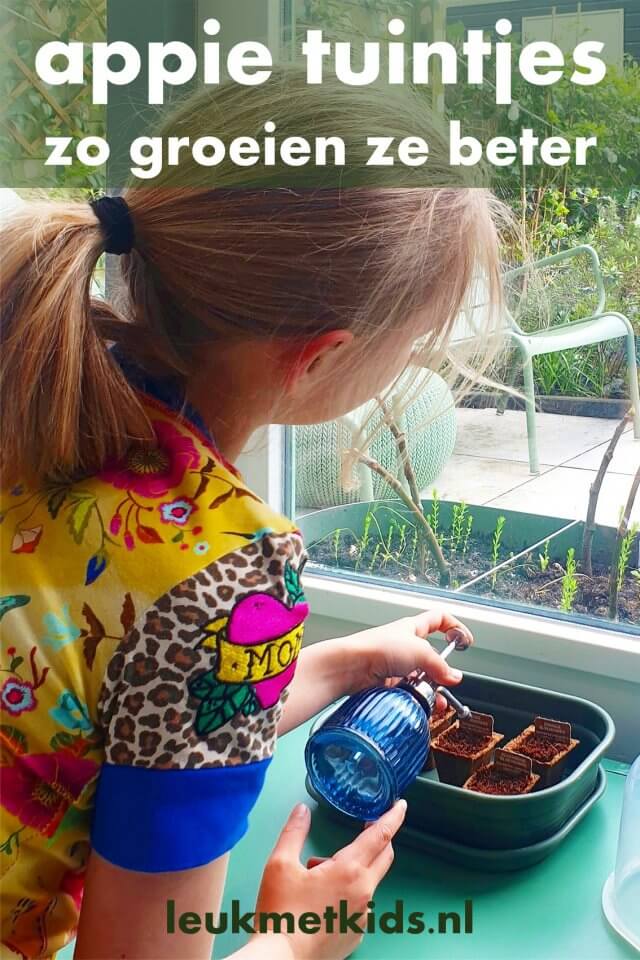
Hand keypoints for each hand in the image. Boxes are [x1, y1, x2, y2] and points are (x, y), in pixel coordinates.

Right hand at [252, 800, 406, 959]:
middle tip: (363, 828)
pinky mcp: (356, 935)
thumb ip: (294, 832)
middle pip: (384, 857)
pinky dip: (348, 894)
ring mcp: (362, 917)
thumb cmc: (281, 912)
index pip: (380, 836)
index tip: (401, 804)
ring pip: (368, 882)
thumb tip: (302, 810)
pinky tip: (321, 901)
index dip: (393, 817)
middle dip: (379, 839)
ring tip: (318, 874)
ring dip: (353, 869)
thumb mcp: (280, 865)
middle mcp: (364, 893)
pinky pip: (359, 906)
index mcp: (349, 871)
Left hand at [278, 609, 472, 734]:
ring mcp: (395, 664)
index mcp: (412, 628)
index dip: (454, 627)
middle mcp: (404, 645)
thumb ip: (440, 666)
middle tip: (447, 683)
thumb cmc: (378, 649)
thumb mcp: (419, 652)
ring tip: (435, 702)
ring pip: (421, 677)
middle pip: (431, 655)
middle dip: (442, 672)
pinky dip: (417, 699)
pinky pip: (408, 691)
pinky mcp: (386, 683)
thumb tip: (454, 678)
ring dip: (431, 690)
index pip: (438, 619)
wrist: (348, 668)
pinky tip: (421, 707)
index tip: (465, 642)